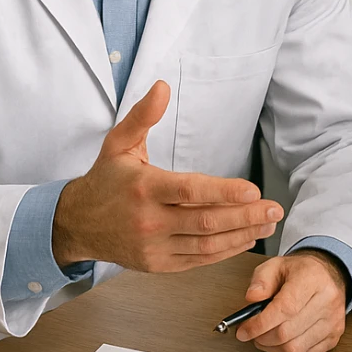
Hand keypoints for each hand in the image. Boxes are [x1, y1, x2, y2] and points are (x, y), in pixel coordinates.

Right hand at [52, 80, 282, 271]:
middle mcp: (149, 221)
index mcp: (144, 188)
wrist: (76, 223)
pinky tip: (246, 238)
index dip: (224, 191)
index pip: (190, 191)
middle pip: (207, 220)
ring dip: (243, 234)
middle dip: (246, 216)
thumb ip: (142, 116)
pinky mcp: (158, 264)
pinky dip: (225, 251)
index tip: (254, 190)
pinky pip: (199, 260)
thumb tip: (162, 87)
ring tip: (268, 224)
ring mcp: (154, 247)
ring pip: (207, 244)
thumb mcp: (118, 144)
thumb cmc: (105, 180)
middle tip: (275, 209)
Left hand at [233, 250, 347, 351]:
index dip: (260, 324)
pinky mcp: (333, 337)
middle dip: (261, 337)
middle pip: (287, 332)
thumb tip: (252, 298)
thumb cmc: (301, 272)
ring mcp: (333, 322)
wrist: (328, 276)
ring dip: (272, 347)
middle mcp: (327, 301)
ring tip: (265, 336)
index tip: (244, 330)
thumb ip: (260, 280)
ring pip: (294, 349)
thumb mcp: (275, 265)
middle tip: (251, 332)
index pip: (285, 308)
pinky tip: (280, 340)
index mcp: (312, 279)